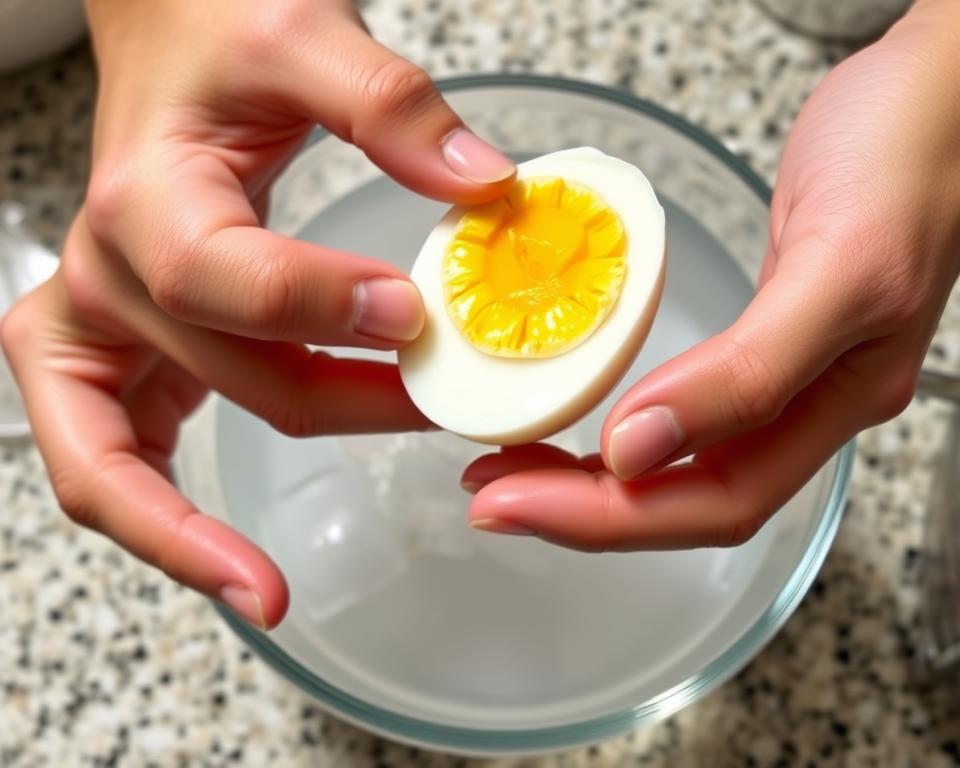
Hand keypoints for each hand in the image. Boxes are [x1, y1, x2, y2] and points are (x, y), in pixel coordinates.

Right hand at [1, 0, 514, 627]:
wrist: (173, 44)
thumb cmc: (219, 35)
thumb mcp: (303, 35)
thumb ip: (389, 105)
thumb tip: (483, 186)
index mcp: (144, 200)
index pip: (227, 279)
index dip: (319, 308)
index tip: (418, 316)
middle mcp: (102, 278)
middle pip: (233, 379)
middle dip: (347, 409)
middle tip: (452, 418)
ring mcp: (94, 331)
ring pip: (139, 460)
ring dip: (217, 522)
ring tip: (278, 587)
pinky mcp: (113, 363)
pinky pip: (112, 469)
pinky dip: (154, 529)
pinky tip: (224, 568)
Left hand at [462, 1, 959, 550]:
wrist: (940, 94)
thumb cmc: (909, 160)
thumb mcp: (841, 265)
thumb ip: (751, 369)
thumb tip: (638, 452)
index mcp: (836, 404)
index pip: (711, 501)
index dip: (606, 519)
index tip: (509, 502)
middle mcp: (806, 405)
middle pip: (685, 497)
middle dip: (582, 509)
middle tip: (488, 494)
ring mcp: (782, 373)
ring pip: (678, 463)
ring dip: (590, 478)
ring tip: (508, 467)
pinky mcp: (758, 336)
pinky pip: (677, 407)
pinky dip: (616, 425)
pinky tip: (573, 418)